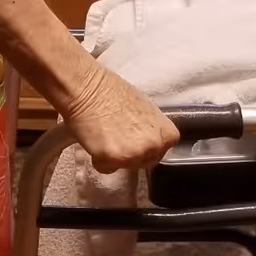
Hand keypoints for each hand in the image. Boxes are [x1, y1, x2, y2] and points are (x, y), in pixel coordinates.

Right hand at [62, 64, 179, 175]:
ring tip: (105, 136)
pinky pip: (105, 168)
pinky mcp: (111, 159)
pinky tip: (96, 141)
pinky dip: (98, 159)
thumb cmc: (113, 92)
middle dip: (131, 153)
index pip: (160, 152)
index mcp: (167, 135)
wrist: (88, 88)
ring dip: (114, 157)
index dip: (144, 145)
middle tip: (117, 136)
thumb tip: (146, 140)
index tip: (133, 137)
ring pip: (124, 167)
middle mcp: (154, 147)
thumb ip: (152, 130)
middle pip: (143, 162)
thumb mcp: (146, 110)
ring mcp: (133, 155)